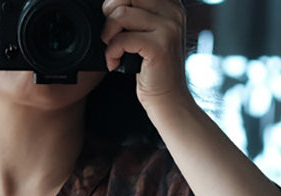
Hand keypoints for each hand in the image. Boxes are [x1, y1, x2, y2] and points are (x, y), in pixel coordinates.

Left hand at [100, 0, 192, 114]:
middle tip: (110, 32)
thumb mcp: (148, 32)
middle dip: (110, 10)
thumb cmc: (153, 68)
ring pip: (121, 14)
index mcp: (170, 4)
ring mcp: (168, 28)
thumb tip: (110, 3)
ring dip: (108, 33)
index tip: (113, 17)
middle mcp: (172, 11)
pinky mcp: (159, 47)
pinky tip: (115, 63)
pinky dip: (111, 52)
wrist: (168, 99)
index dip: (118, 0)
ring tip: (112, 50)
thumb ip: (137, 12)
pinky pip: (122, 39)